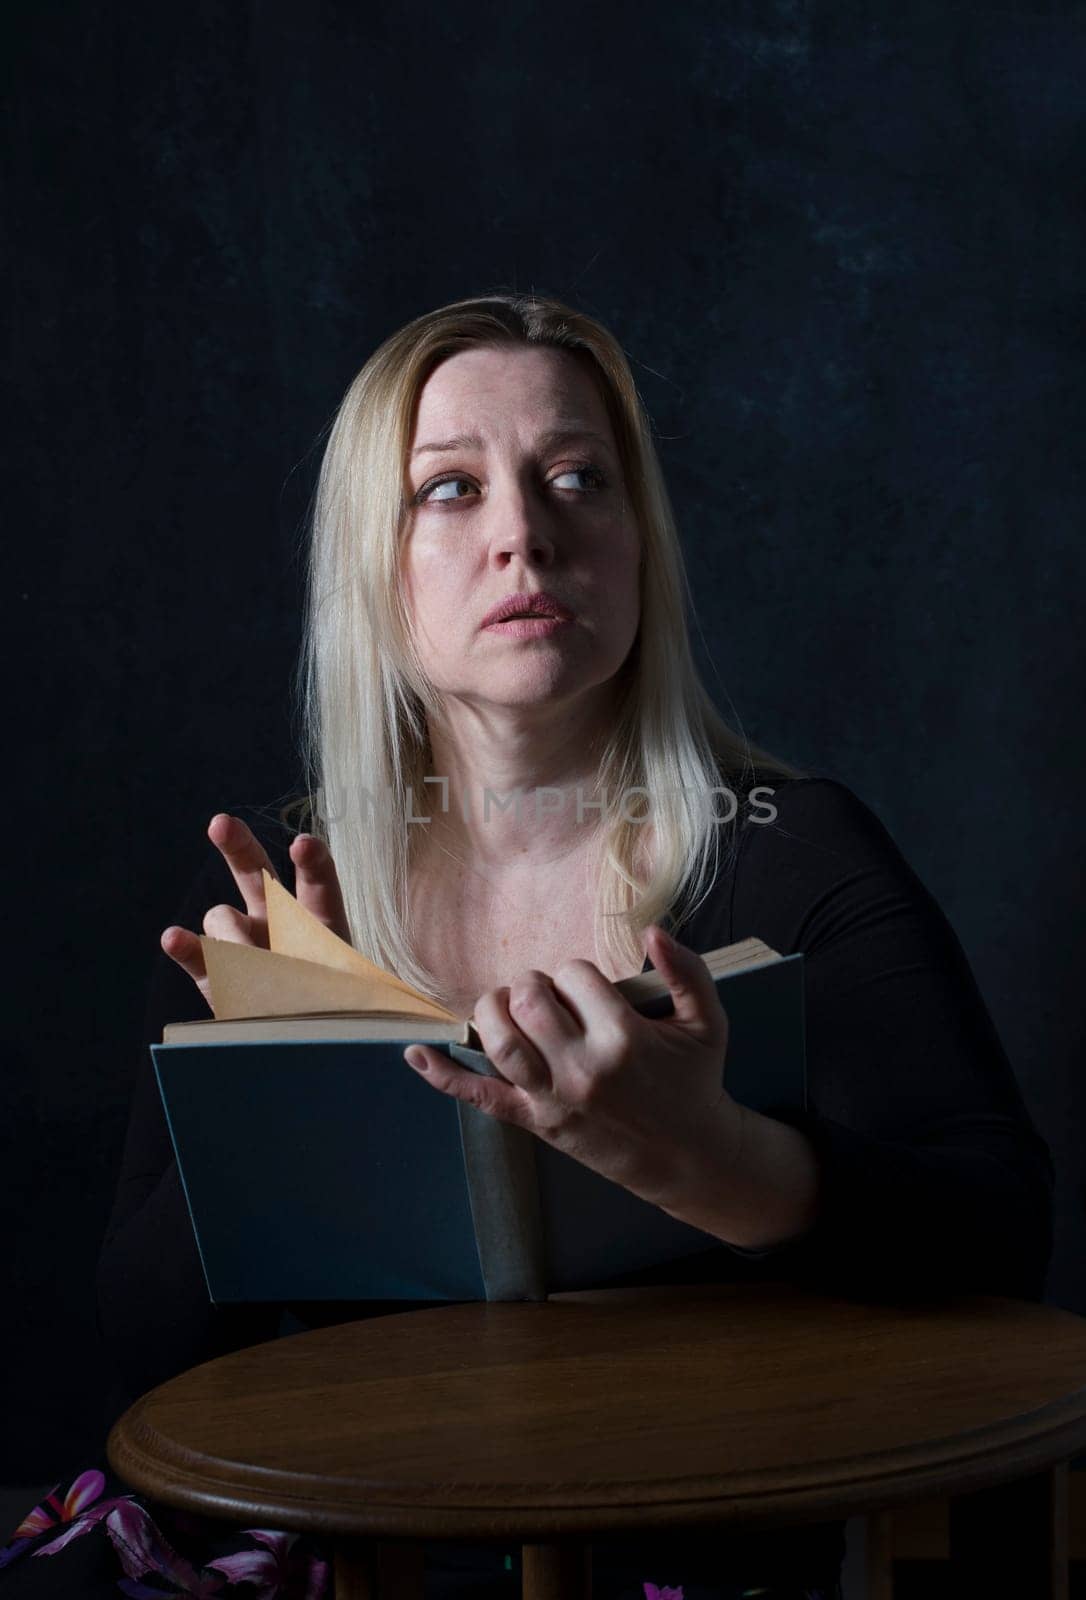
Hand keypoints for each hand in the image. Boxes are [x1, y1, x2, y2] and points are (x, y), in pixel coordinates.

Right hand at [161, 813, 350, 1012]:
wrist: (314, 1048)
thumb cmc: (339, 1013)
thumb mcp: (345, 992)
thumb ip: (319, 974)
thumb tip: (281, 965)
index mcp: (320, 921)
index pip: (317, 883)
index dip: (312, 862)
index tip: (303, 846)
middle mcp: (278, 922)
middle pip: (255, 873)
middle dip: (238, 846)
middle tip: (221, 825)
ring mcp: (244, 945)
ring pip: (222, 917)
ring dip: (231, 934)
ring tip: (252, 965)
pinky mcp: (218, 975)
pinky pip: (198, 954)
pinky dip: (186, 947)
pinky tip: (174, 939)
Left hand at [403, 925, 742, 1209]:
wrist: (688, 1156)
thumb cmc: (695, 1081)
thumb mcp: (707, 1022)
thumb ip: (687, 971)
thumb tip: (652, 931)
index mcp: (624, 1039)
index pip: (576, 976)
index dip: (578, 973)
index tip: (591, 989)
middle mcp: (583, 1068)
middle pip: (530, 1000)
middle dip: (532, 983)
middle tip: (548, 993)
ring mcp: (554, 1098)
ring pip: (500, 1041)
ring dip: (493, 1011)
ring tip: (508, 1005)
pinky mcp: (535, 1122)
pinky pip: (481, 1097)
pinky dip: (444, 1076)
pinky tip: (416, 1054)